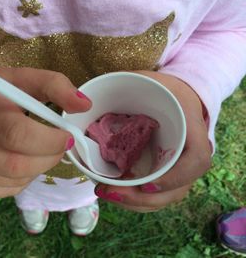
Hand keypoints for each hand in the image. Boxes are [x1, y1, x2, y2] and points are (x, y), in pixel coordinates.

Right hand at [0, 67, 91, 197]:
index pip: (16, 133)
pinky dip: (24, 177)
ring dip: (38, 167)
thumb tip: (84, 105)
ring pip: (15, 180)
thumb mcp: (20, 78)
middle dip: (49, 157)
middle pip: (16, 164)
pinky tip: (18, 159)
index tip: (67, 135)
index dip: (49, 140)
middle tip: (58, 145)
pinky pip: (7, 189)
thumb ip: (53, 85)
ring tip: (35, 149)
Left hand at [94, 71, 211, 211]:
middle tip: (108, 192)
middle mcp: (189, 153)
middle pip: (177, 189)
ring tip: (105, 193)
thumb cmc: (162, 87)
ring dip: (134, 202)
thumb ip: (124, 83)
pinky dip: (134, 198)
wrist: (176, 95)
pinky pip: (154, 193)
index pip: (197, 159)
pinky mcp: (165, 172)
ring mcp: (179, 166)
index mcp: (193, 128)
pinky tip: (112, 191)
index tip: (146, 183)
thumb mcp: (148, 78)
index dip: (176, 176)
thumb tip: (82, 98)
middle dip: (142, 198)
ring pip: (164, 197)